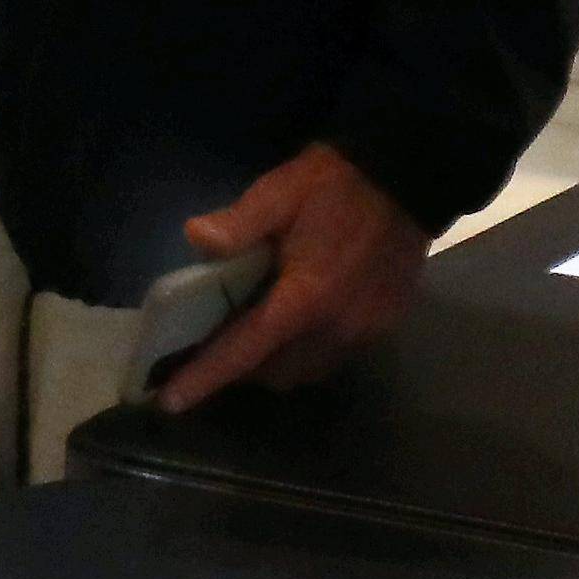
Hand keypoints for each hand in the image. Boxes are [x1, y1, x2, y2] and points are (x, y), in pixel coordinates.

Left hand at [149, 143, 426, 411]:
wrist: (408, 176)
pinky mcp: (385, 326)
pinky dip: (309, 351)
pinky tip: (300, 320)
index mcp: (304, 300)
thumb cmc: (335, 184)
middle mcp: (336, 328)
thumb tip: (195, 239)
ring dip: (277, 363)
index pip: (245, 352)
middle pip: (275, 372)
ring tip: (257, 333)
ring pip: (307, 371)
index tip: (170, 401)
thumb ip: (238, 223)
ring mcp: (365, 331)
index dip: (205, 378)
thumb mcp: (278, 193)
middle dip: (242, 368)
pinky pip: (336, 356)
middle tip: (216, 343)